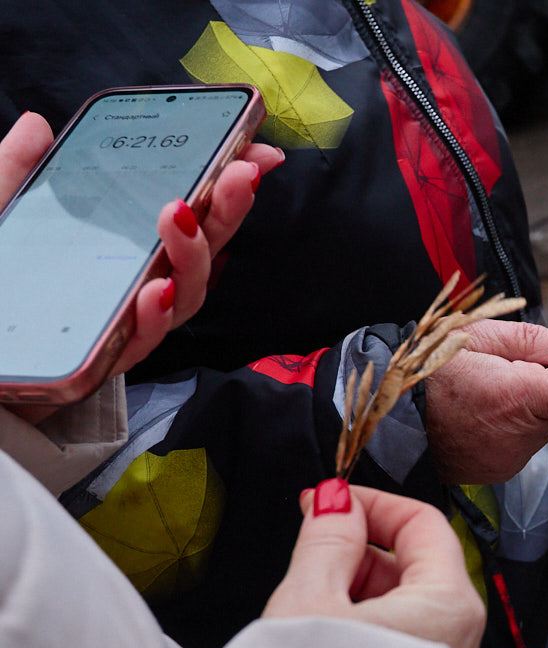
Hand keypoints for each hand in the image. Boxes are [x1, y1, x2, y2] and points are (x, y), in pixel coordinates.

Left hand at [0, 112, 284, 410]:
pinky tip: (154, 292)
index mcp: (126, 246)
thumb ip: (16, 171)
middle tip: (239, 174)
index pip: (192, 212)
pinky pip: (141, 340)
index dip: (226, 184)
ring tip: (180, 217)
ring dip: (191, 255)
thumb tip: (39, 125)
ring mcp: (128, 322)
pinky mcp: (105, 358)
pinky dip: (153, 316)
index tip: (258, 151)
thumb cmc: (1, 288)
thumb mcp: (2, 215)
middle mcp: (140, 282)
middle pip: (201, 249)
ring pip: (184, 294)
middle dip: (227, 210)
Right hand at [263, 479, 487, 647]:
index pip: (424, 524)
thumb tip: (336, 503)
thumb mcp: (307, 604)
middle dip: (363, 554)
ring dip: (363, 599)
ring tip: (310, 613)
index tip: (326, 501)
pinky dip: (371, 640)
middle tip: (309, 553)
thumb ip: (327, 541)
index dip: (371, 503)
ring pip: (412, 617)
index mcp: (450, 608)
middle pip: (420, 570)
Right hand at [424, 319, 547, 483]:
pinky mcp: (501, 470)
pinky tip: (485, 408)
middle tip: (526, 361)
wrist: (387, 416)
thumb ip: (540, 343)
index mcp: (520, 396)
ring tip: (495, 385)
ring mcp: (512, 458)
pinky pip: (528, 440)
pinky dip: (518, 421)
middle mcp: (522, 435)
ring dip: (539, 401)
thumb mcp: (482, 334)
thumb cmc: (430, 368)